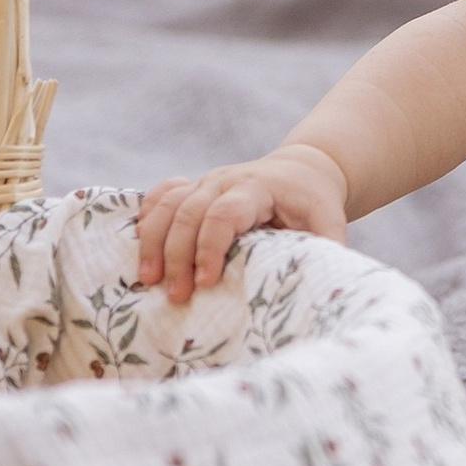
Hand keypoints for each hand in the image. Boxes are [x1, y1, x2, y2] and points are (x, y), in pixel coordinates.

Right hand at [135, 142, 348, 300]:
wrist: (302, 170)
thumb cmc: (314, 204)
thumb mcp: (328, 223)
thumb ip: (324, 250)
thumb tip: (317, 288)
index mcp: (258, 188)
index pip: (224, 213)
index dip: (210, 247)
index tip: (206, 282)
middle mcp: (226, 181)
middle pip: (189, 211)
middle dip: (177, 254)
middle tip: (176, 295)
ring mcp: (205, 182)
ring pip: (168, 203)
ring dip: (153, 241)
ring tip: (147, 279)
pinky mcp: (193, 187)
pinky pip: (160, 195)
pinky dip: (146, 216)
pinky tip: (137, 244)